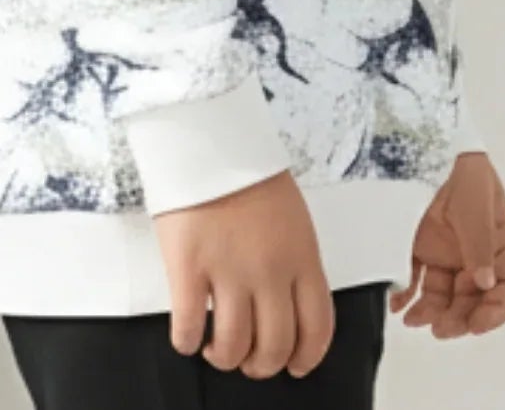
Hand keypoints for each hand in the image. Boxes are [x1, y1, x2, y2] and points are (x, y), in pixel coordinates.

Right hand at [154, 168, 334, 379]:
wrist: (208, 137)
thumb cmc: (250, 174)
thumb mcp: (294, 218)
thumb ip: (296, 263)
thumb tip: (288, 308)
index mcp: (302, 255)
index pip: (317, 327)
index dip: (307, 357)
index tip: (295, 366)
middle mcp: (270, 270)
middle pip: (275, 345)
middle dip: (262, 365)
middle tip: (249, 360)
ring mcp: (228, 269)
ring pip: (234, 346)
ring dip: (225, 358)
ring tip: (216, 348)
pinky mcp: (188, 265)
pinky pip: (188, 326)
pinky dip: (187, 342)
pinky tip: (187, 336)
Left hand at [389, 150, 504, 337]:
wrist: (424, 139)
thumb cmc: (460, 167)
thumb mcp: (475, 204)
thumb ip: (479, 244)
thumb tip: (485, 284)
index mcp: (498, 243)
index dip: (496, 311)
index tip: (476, 325)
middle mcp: (473, 253)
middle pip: (472, 297)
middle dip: (459, 318)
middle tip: (441, 330)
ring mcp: (445, 250)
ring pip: (443, 294)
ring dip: (432, 312)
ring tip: (414, 321)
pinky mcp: (418, 245)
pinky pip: (414, 278)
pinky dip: (406, 294)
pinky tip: (397, 304)